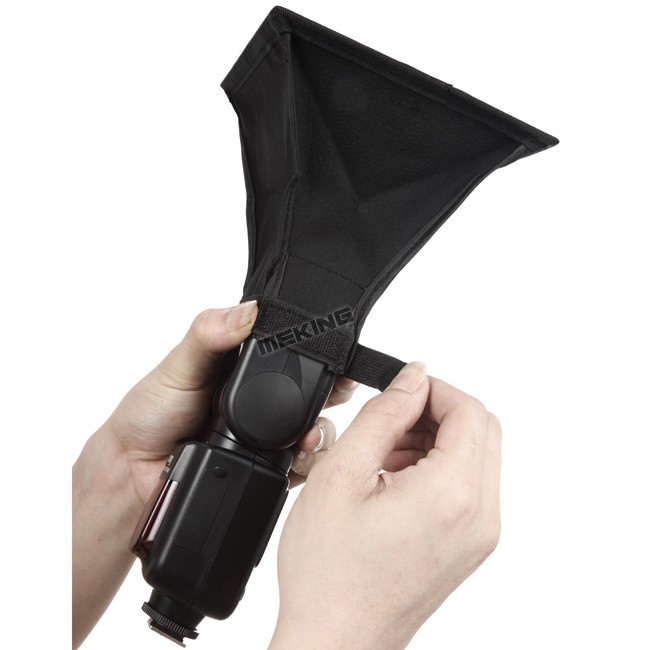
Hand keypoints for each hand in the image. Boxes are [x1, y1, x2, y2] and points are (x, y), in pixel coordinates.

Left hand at [72, 302, 354, 646]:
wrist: (135, 474)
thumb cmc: (151, 413)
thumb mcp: (179, 366)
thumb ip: (208, 335)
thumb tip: (243, 312)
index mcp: (246, 367)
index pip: (295, 354)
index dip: (321, 353)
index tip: (340, 357)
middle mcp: (264, 401)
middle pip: (316, 392)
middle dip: (333, 394)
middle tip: (337, 395)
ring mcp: (270, 436)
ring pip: (316, 429)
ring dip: (323, 431)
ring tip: (311, 436)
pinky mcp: (270, 468)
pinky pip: (303, 464)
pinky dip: (310, 463)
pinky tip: (301, 460)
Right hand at [270, 363, 501, 649]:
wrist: (335, 640)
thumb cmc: (329, 573)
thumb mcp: (342, 475)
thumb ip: (383, 415)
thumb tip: (412, 378)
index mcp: (452, 494)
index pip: (470, 410)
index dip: (433, 389)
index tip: (399, 393)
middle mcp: (480, 516)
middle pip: (481, 430)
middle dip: (435, 413)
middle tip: (389, 424)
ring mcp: (480, 536)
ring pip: (475, 456)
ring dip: (434, 440)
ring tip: (383, 457)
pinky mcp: (470, 547)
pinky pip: (469, 486)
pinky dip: (438, 468)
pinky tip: (394, 481)